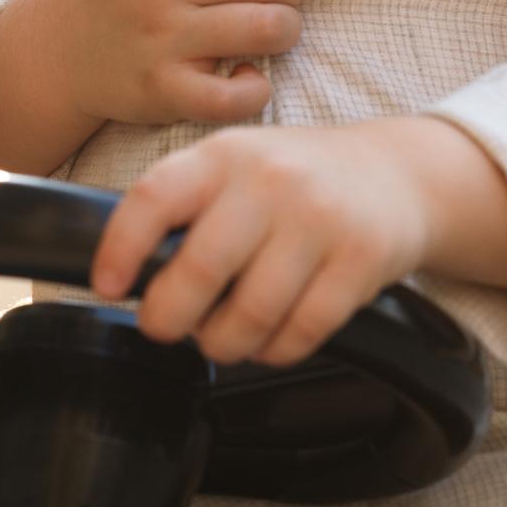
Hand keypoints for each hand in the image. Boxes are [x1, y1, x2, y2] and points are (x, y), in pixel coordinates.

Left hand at [89, 119, 437, 367]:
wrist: (399, 172)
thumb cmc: (301, 177)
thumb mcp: (238, 164)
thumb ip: (187, 205)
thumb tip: (129, 274)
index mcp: (225, 155)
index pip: (153, 198)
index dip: (120, 249)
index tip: (107, 285)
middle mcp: (270, 182)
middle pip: (199, 270)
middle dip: (168, 318)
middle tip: (164, 328)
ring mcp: (320, 220)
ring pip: (251, 314)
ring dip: (224, 343)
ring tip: (221, 339)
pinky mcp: (361, 259)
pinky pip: (303, 331)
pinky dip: (276, 351)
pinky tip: (269, 340)